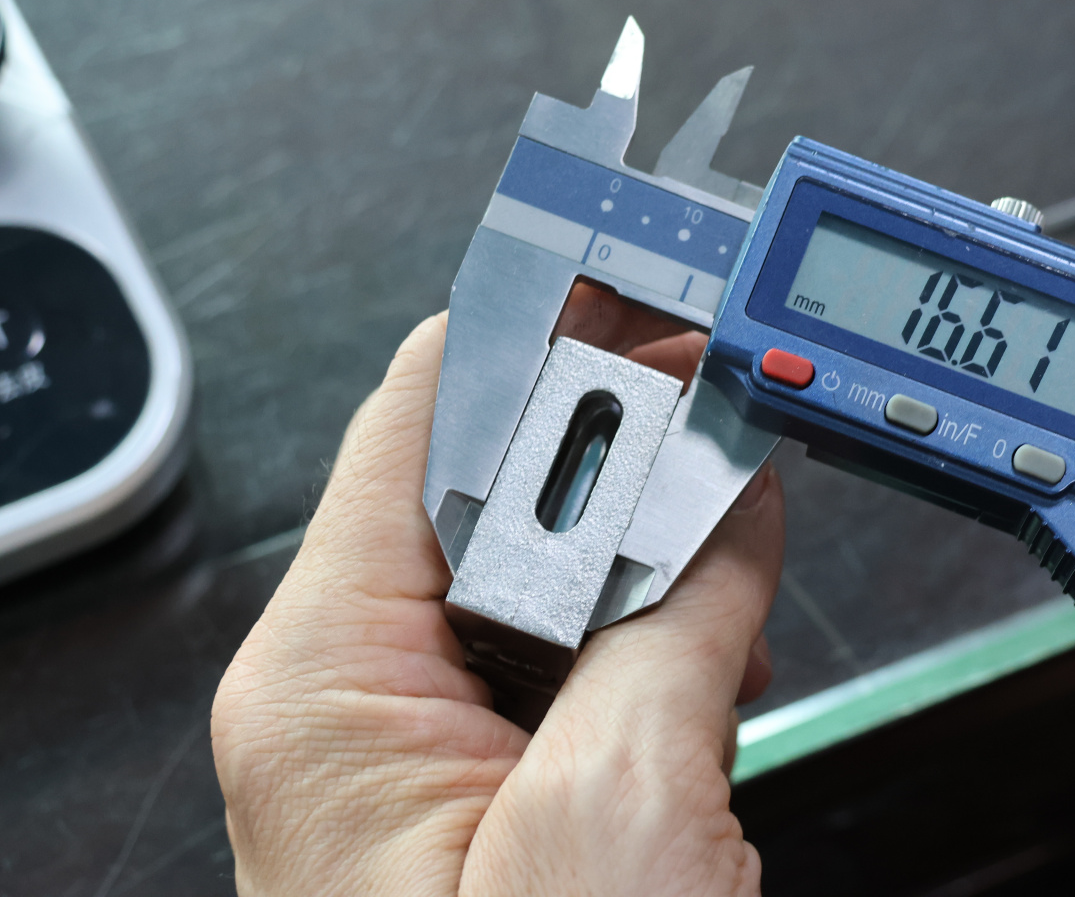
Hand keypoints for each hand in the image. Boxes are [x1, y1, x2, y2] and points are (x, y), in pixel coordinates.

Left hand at [212, 287, 782, 894]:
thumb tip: (728, 495)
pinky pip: (574, 664)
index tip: (643, 281)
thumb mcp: (617, 803)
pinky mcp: (491, 789)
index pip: (425, 416)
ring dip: (658, 572)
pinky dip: (658, 650)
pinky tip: (712, 680)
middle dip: (627, 462)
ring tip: (734, 602)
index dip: (542, 331)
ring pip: (551, 577)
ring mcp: (423, 749)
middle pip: (496, 490)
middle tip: (729, 432)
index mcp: (330, 680)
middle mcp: (358, 701)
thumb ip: (679, 622)